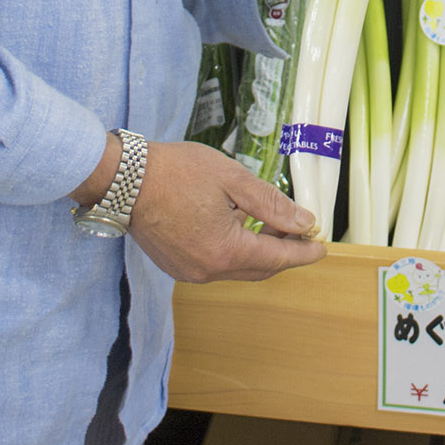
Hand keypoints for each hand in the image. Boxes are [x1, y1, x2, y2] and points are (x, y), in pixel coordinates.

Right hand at [126, 140, 325, 283]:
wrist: (123, 179)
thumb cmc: (176, 172)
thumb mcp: (233, 180)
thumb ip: (271, 204)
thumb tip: (303, 223)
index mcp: (224, 251)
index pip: (277, 258)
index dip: (303, 253)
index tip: (322, 247)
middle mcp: (207, 270)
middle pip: (259, 268)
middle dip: (284, 251)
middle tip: (301, 231)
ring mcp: (188, 271)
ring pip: (237, 267)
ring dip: (259, 250)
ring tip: (271, 222)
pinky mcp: (175, 265)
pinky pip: (216, 265)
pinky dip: (235, 251)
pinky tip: (238, 226)